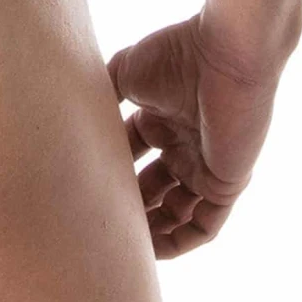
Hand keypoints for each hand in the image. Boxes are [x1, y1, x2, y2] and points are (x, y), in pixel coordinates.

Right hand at [107, 13, 278, 257]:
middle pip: (152, 186)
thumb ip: (102, 95)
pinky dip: (180, 240)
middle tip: (99, 218)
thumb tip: (75, 117)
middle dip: (128, 203)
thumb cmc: (176, 55)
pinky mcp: (226, 183)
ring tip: (121, 240)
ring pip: (177, 210)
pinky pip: (205, 224)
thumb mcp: (124, 71)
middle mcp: (183, 143)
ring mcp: (205, 165)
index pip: (131, 152)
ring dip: (151, 227)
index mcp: (160, 115)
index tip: (83, 184)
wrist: (225, 54)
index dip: (110, 169)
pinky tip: (154, 247)